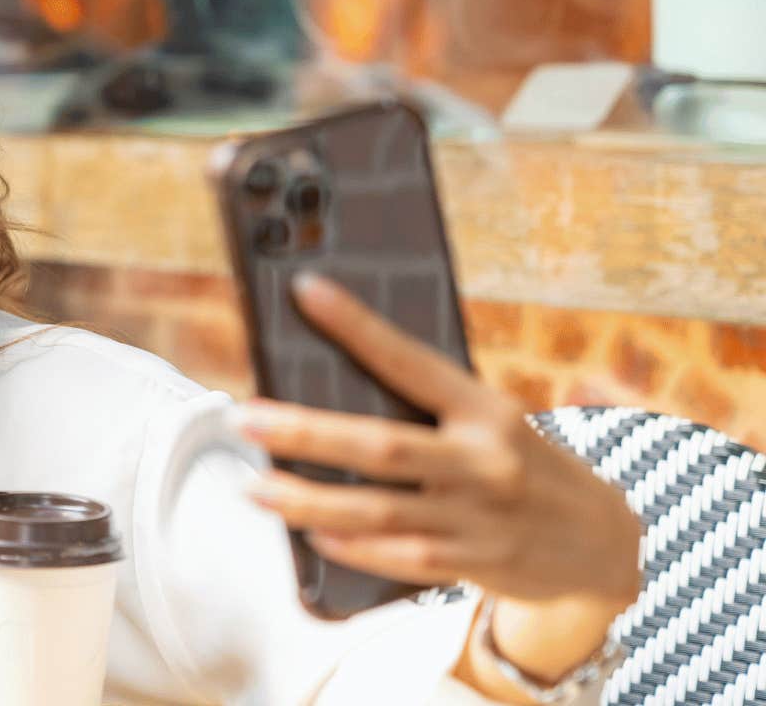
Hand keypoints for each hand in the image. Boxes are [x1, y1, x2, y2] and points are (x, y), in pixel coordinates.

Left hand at [238, 275, 642, 683]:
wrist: (610, 542)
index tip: (307, 294)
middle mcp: (484, 462)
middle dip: (305, 433)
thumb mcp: (501, 420)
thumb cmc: (531, 465)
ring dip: (307, 500)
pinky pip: (398, 558)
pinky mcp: (474, 564)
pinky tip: (309, 534)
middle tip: (246, 418)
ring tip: (256, 485)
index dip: (358, 327)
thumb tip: (345, 374)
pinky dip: (350, 547)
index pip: (412, 361)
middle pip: (380, 447)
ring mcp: (478, 519)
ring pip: (377, 511)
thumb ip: (435, 405)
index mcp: (488, 410)